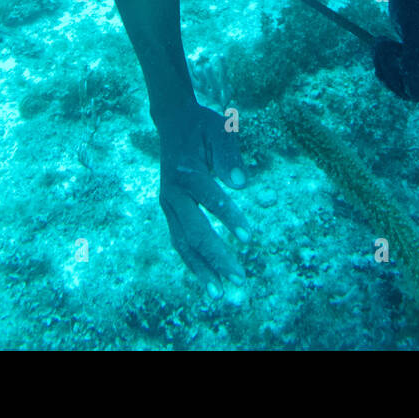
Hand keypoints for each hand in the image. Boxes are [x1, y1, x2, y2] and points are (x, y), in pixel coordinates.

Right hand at [156, 103, 248, 296]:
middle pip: (194, 231)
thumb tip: (241, 184)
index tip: (250, 239)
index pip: (210, 198)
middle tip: (239, 280)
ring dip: (202, 270)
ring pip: (184, 243)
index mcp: (186, 171)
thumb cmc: (203, 126)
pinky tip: (210, 281)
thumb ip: (229, 157)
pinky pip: (181, 242)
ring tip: (220, 295)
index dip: (230, 219)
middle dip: (217, 257)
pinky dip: (194, 263)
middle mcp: (173, 192)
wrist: (172, 122)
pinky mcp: (170, 212)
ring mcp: (168, 204)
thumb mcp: (220, 130)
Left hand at [375, 0, 418, 100]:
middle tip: (381, 46)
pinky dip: (386, 62)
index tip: (394, 61)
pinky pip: (400, 70)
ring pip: (406, 81)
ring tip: (380, 42)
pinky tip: (380, 45)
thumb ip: (417, 60)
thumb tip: (418, 93)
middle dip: (395, 73)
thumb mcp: (416, 28)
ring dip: (387, 67)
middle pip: (418, 89)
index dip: (410, 85)